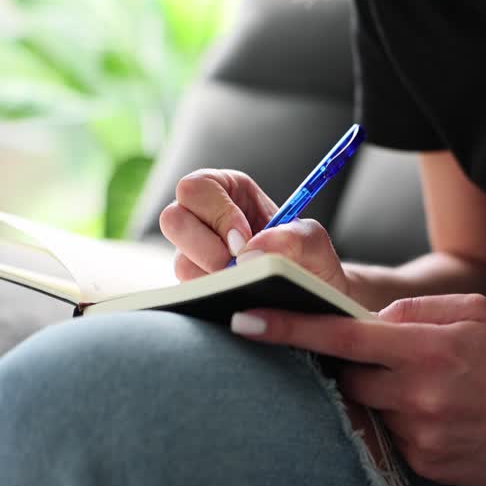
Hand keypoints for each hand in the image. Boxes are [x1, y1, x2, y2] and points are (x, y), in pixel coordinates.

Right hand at [159, 169, 350, 294]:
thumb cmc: (310, 259)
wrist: (312, 294)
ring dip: (213, 276)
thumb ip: (295, 238)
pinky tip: (237, 297)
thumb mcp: (314, 241)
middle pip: (171, 218)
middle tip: (237, 264)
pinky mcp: (195, 286)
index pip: (196, 188)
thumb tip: (252, 254)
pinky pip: (187, 292)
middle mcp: (204, 220)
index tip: (243, 239)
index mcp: (227, 192)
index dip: (216, 212)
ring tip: (245, 283)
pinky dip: (213, 297)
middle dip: (205, 247)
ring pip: (179, 262)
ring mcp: (194, 255)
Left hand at [230, 294, 485, 485]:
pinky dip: (399, 424)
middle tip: (384, 362)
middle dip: (352, 367)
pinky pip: (388, 438)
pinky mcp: (425, 465)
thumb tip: (357, 326)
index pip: (340, 337)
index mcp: (427, 348)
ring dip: (380, 397)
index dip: (288, 328)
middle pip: (346, 378)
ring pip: (366, 410)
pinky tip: (436, 418)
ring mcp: (421, 435)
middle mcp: (419, 395)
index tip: (244, 318)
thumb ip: (409, 313)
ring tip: (424, 393)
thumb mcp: (468, 311)